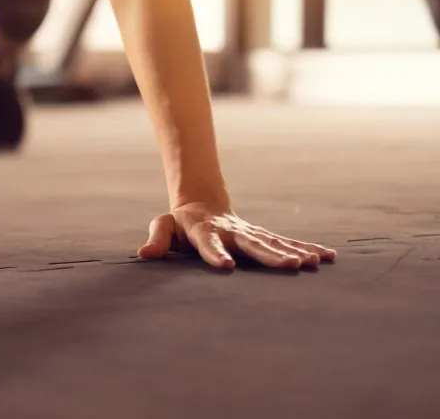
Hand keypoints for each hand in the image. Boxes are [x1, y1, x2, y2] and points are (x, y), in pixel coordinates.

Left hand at [138, 202, 335, 269]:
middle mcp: (232, 231)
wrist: (203, 205)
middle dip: (271, 255)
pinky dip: (307, 248)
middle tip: (291, 266)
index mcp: (205, 231)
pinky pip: (286, 242)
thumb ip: (157, 239)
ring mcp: (250, 233)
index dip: (216, 254)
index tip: (226, 266)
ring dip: (295, 252)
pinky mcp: (262, 236)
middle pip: (252, 244)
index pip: (209, 243)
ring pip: (274, 242)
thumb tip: (143, 254)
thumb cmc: (180, 224)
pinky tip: (328, 256)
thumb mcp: (164, 227)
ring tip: (314, 262)